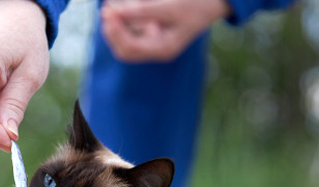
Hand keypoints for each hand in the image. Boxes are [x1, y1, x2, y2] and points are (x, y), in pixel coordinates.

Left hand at [100, 0, 230, 62]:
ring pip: (125, 43)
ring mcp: (155, 44)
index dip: (116, 32)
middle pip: (124, 50)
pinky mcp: (153, 34)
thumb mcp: (169, 6)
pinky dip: (124, 22)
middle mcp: (158, 50)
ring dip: (116, 28)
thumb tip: (111, 12)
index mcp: (164, 49)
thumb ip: (140, 10)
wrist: (212, 1)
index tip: (107, 13)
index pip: (130, 48)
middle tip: (105, 11)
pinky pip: (131, 33)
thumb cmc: (195, 3)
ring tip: (109, 7)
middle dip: (112, 33)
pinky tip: (119, 7)